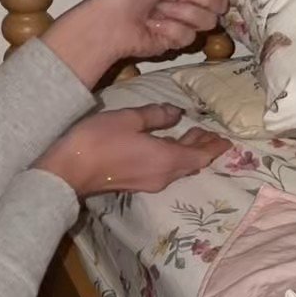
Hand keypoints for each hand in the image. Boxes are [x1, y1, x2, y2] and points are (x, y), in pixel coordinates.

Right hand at [35, 105, 230, 196]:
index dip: (214, 148)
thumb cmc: (99, 140)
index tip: (227, 141)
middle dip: (203, 147)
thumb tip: (176, 113)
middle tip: (211, 134)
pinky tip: (167, 144)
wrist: (68, 171)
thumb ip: (156, 115)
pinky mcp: (135, 183)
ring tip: (193, 134)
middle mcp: (163, 175)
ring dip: (187, 151)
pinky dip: (172, 155)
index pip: (200, 155)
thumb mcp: (129, 118)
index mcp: (166, 159)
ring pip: (177, 167)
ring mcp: (148, 182)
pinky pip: (163, 169)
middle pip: (191, 163)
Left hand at [43, 0, 230, 87]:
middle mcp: (188, 0)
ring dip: (180, 14)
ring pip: (206, 22)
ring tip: (157, 11)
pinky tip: (153, 26)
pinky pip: (189, 38)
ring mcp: (184, 22)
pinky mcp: (177, 42)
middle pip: (218, 5)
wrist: (115, 19)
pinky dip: (170, 30)